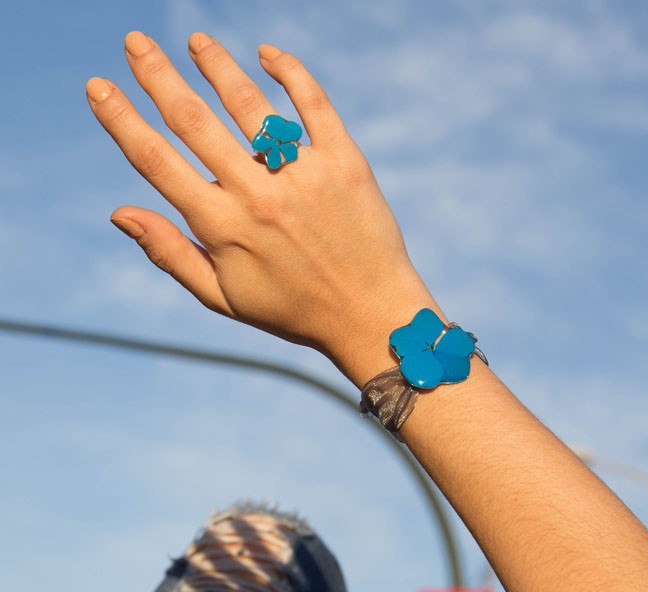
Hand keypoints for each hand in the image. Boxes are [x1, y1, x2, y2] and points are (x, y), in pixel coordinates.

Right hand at [86, 31, 438, 385]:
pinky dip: (289, 72)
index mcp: (222, 227)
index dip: (121, 120)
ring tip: (196, 41)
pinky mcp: (345, 163)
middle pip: (193, 120)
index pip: (156, 161)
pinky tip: (268, 53)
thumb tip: (119, 212)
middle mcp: (258, 195)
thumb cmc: (293, 310)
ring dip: (216, 65)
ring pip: (248, 103)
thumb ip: (171, 254)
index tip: (99, 86)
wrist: (371, 315)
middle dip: (157, 75)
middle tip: (135, 42)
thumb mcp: (224, 297)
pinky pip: (313, 103)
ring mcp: (303, 175)